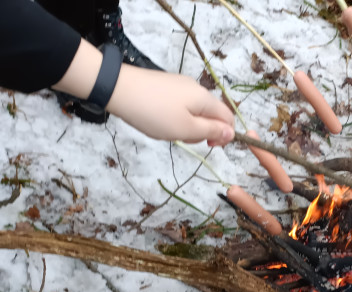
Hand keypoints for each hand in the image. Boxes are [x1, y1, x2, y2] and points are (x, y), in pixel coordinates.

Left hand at [53, 40, 233, 144]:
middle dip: (202, 131)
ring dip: (188, 126)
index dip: (225, 135)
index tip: (209, 146)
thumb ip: (211, 131)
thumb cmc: (154, 113)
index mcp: (205, 98)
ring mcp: (180, 85)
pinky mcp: (166, 86)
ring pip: (195, 111)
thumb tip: (232, 133)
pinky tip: (159, 121)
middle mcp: (197, 88)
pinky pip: (181, 105)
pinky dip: (176, 117)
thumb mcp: (186, 129)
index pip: (228, 117)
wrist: (119, 89)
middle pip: (212, 115)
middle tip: (182, 138)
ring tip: (167, 131)